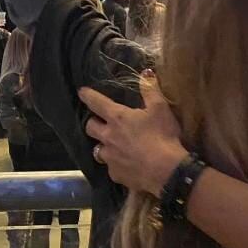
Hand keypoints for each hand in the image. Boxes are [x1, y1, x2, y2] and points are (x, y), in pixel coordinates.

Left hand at [79, 74, 187, 196]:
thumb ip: (151, 90)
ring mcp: (110, 158)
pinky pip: (111, 168)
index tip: (81, 92)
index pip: (97, 103)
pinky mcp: (116, 174)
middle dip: (93, 123)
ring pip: (97, 150)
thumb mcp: (160, 108)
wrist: (166, 170)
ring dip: (103, 146)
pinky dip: (116, 165)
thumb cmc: (162, 135)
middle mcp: (108, 137)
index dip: (88, 96)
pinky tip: (126, 165)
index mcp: (118, 118)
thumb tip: (145, 72)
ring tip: (112, 146)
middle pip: (90, 128)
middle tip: (100, 123)